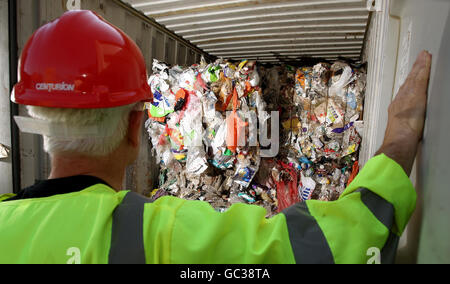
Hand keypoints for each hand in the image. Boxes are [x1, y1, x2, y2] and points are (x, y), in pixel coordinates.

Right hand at [376, 51, 431, 175]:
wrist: (398, 142)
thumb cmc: (397, 142)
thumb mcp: (396, 134)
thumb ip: (396, 131)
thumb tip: (395, 140)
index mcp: (396, 109)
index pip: (404, 92)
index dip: (409, 82)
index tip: (412, 74)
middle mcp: (400, 101)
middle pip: (408, 82)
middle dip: (414, 70)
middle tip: (420, 58)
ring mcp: (407, 96)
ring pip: (414, 77)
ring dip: (419, 65)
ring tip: (424, 56)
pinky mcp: (416, 95)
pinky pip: (420, 77)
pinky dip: (423, 67)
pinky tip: (426, 59)